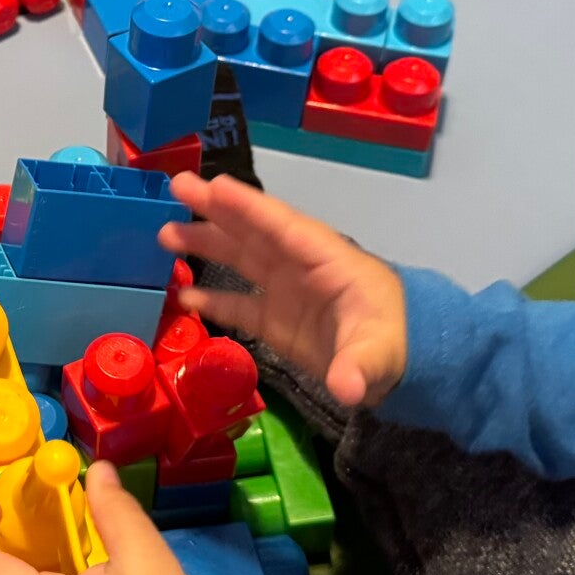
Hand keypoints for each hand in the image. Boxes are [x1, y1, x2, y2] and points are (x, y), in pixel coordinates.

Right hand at [159, 172, 407, 407]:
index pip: (281, 227)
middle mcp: (299, 267)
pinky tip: (182, 295)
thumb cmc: (398, 343)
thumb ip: (361, 366)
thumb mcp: (381, 352)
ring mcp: (286, 292)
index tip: (213, 186)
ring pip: (240, 259)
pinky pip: (239, 304)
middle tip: (176, 188)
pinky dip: (212, 298)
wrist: (408, 363)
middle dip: (215, 210)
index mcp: (325, 259)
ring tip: (165, 234)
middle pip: (252, 232)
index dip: (247, 207)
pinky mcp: (277, 321)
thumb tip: (347, 388)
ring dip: (205, 245)